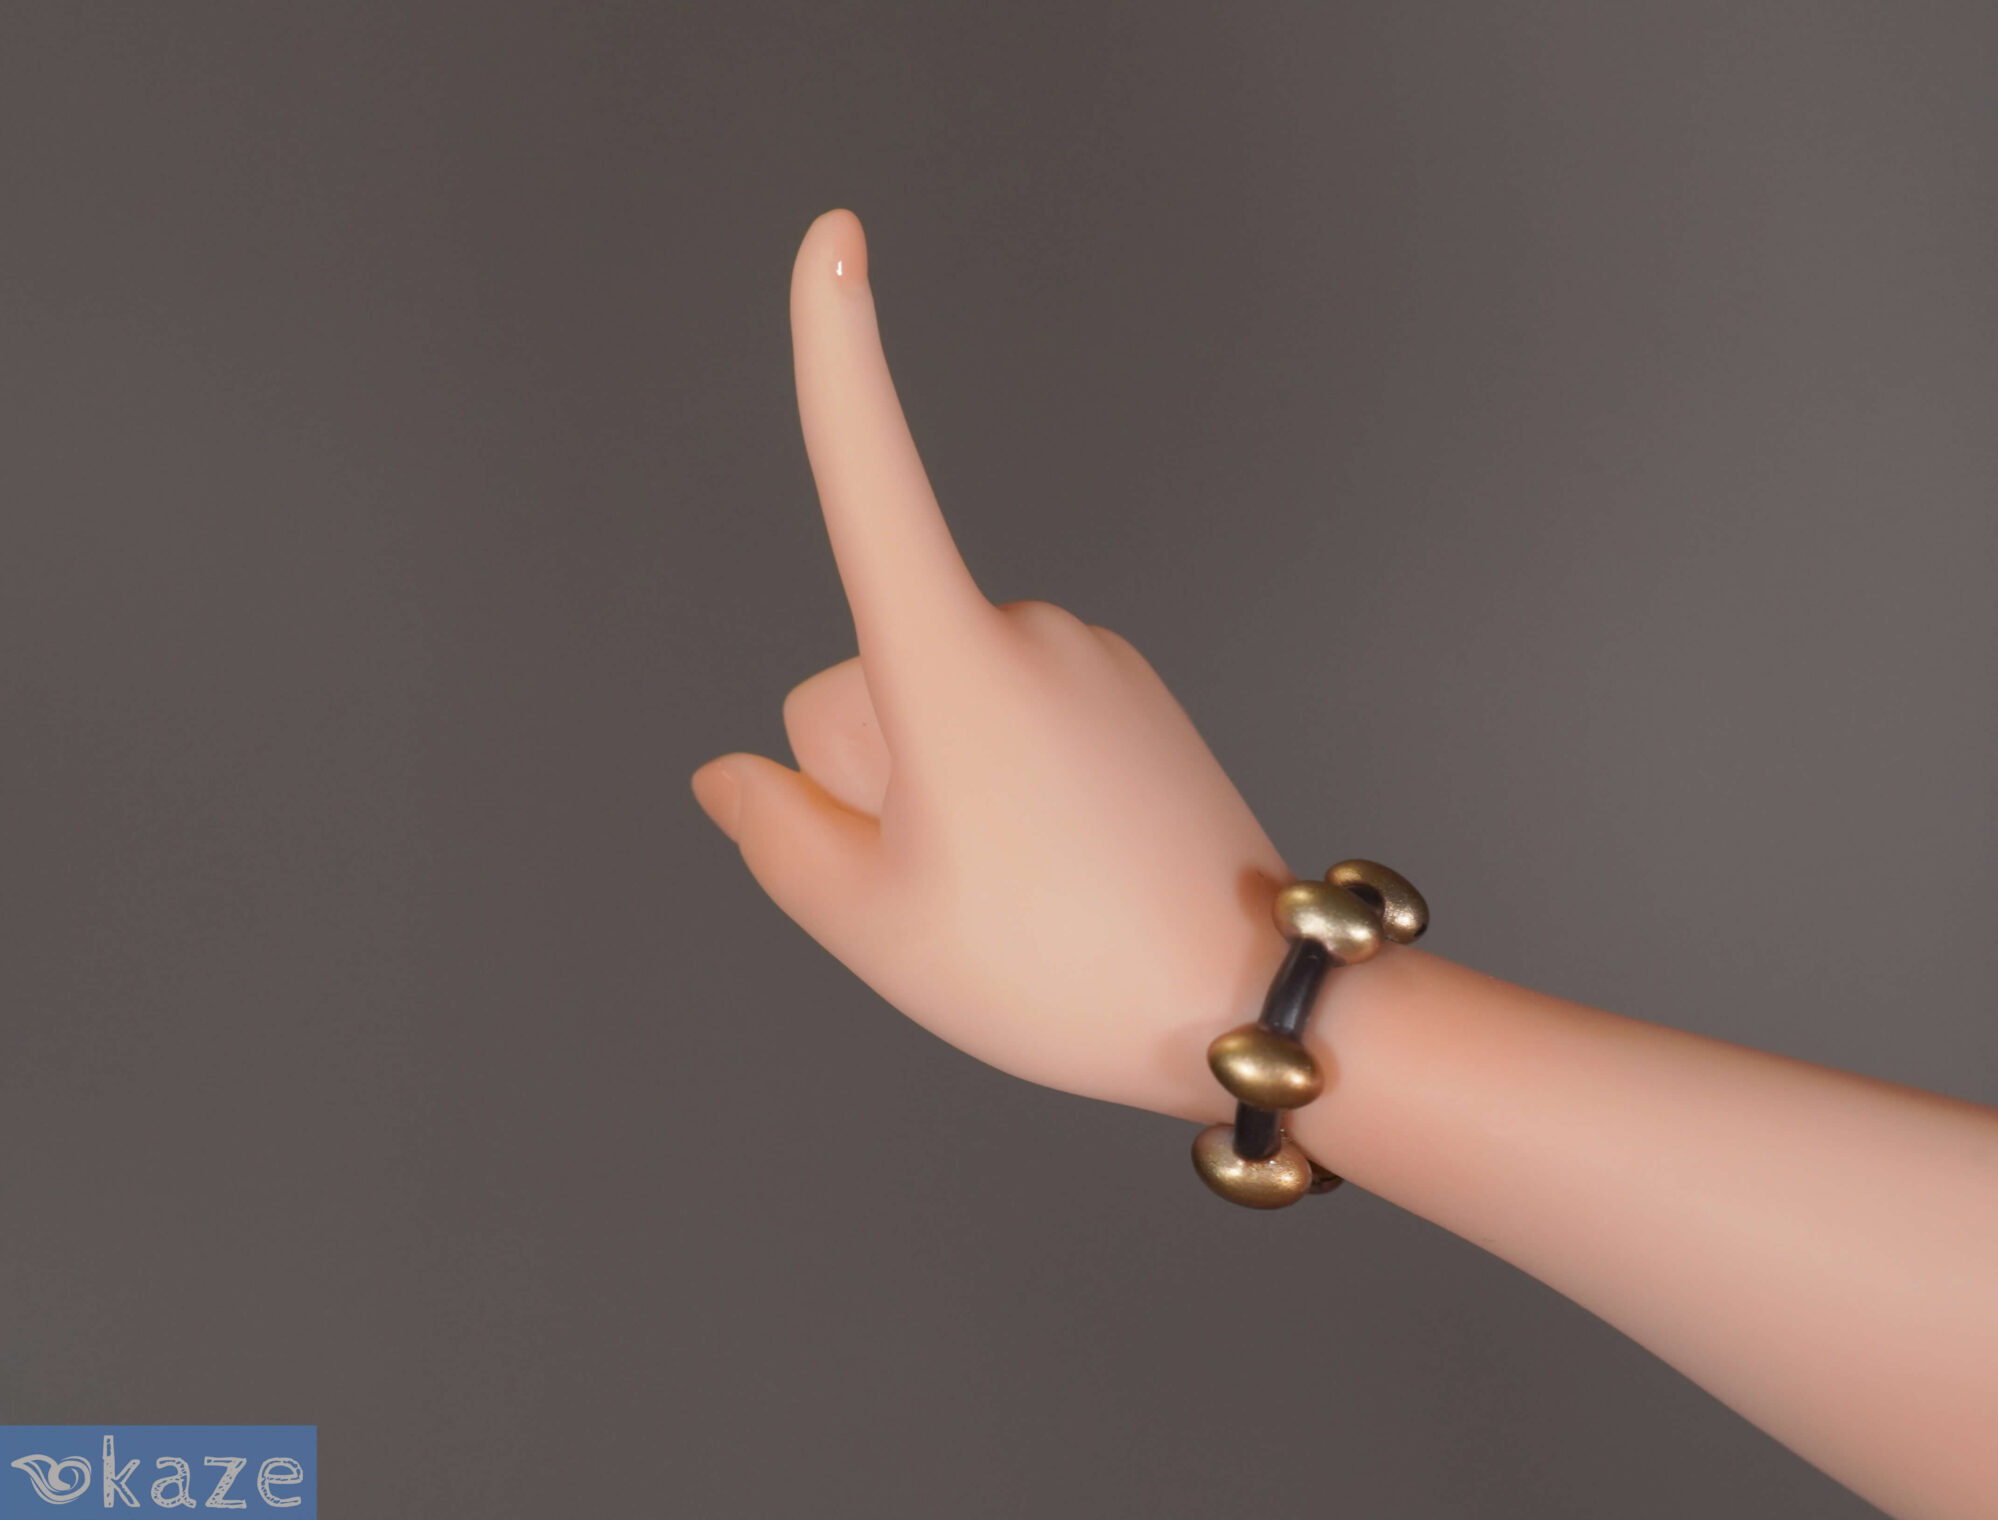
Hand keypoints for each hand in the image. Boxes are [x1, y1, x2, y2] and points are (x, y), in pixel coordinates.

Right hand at [690, 209, 1290, 1123]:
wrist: (1246, 1001)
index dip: (838, 356)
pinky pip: (1009, 712)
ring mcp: (1086, 655)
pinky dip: (1005, 776)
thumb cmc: (1053, 967)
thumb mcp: (873, 925)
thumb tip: (736, 775)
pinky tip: (1063, 861)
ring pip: (936, 701)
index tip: (836, 236)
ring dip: (941, 783)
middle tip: (957, 879)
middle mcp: (1023, 627)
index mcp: (949, 662)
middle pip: (861, 679)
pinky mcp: (1127, 688)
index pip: (870, 480)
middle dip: (870, 771)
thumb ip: (775, 833)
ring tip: (1025, 882)